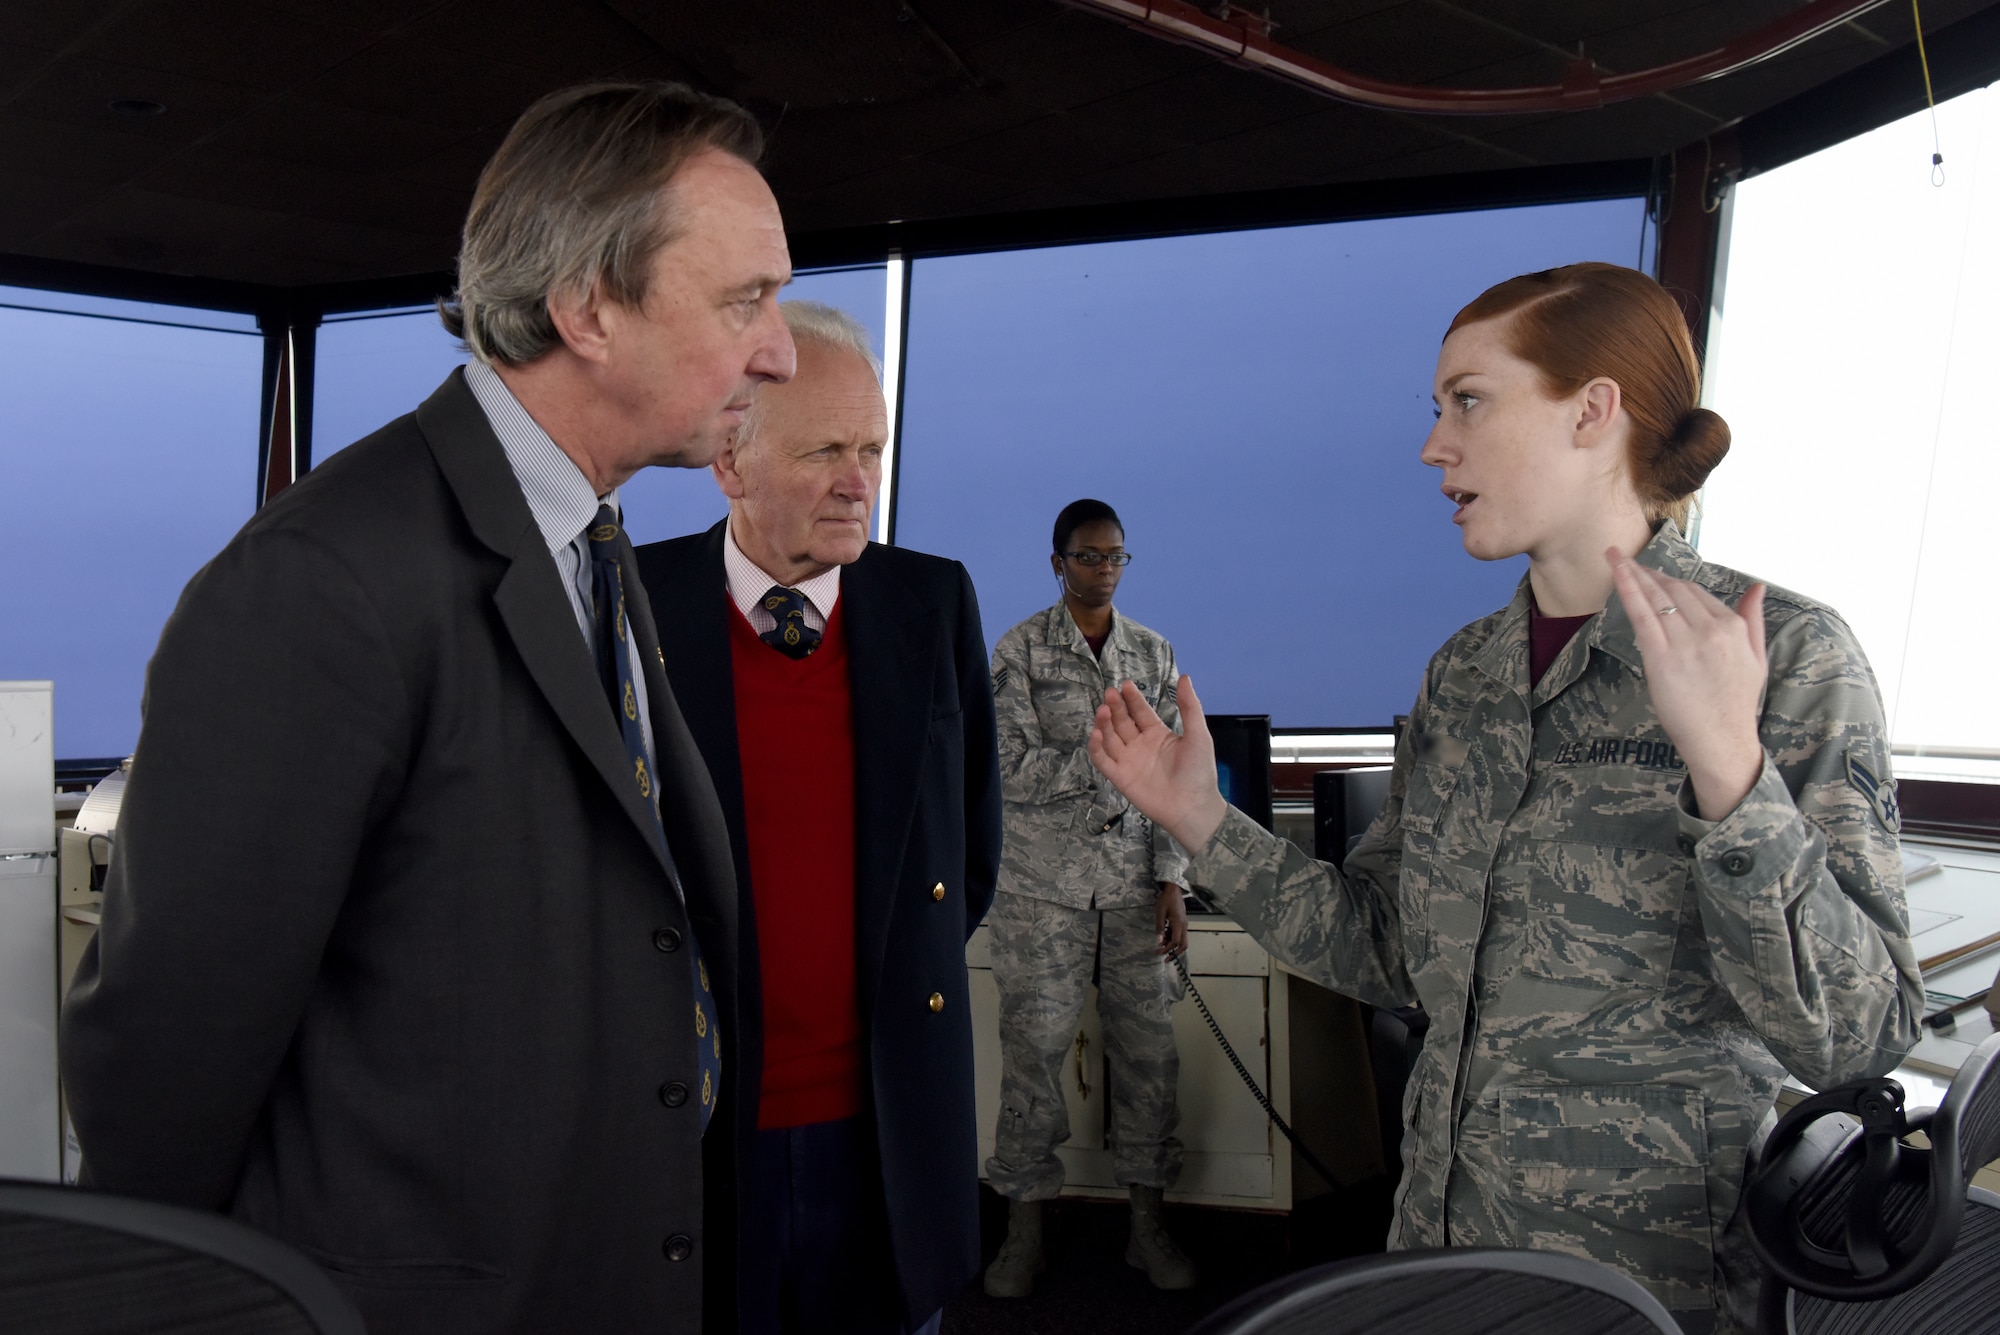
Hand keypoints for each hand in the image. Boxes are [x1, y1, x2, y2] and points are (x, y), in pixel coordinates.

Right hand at [1088, 675, 1228, 850]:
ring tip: (1103, 710)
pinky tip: (1096, 733)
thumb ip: (1190, 706)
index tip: (1125, 685)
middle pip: (1122, 722)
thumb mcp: (1198, 734)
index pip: (1140, 712)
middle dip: (1115, 708)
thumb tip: (1184, 677)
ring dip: (1104, 723)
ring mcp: (1128, 761)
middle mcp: (1140, 745)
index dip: (1132, 699)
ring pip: (1110, 738)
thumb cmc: (1198, 770)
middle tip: (1110, 694)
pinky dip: (1096, 747)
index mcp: (1157, 734)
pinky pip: (1103, 760)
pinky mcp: (1120, 778)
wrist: (1193, 806)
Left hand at [1155, 882, 1188, 957]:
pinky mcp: (1182, 922)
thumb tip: (1159, 940)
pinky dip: (1172, 939)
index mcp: (1179, 923)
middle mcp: (1184, 925)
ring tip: (1161, 947)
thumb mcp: (1160, 913)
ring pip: (1182, 940)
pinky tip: (1164, 937)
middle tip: (1166, 959)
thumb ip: (1160, 927)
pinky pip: (1179, 934)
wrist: (1173, 889)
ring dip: (1172, 946)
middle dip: (1175, 953)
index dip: (1167, 949)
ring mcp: (1184, 924)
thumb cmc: (1166, 899)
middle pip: (1184, 944)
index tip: (1158, 952)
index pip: (1175, 941)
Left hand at [1607, 548, 1768, 820]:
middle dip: (1649, 573)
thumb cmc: (1736, 703)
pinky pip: (1642, 615)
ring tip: (1615, 558)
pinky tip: (1616, 570)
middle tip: (1628, 562)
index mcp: (1733, 627)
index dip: (1670, 582)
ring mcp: (1685, 643)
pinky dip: (1628, 588)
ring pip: (1657, 598)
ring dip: (1634, 574)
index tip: (1652, 575)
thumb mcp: (1756, 658)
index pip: (1696, 593)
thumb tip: (1758, 587)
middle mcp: (1710, 630)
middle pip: (1674, 591)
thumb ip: (1754, 619)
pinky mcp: (1661, 658)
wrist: (1722, 741)